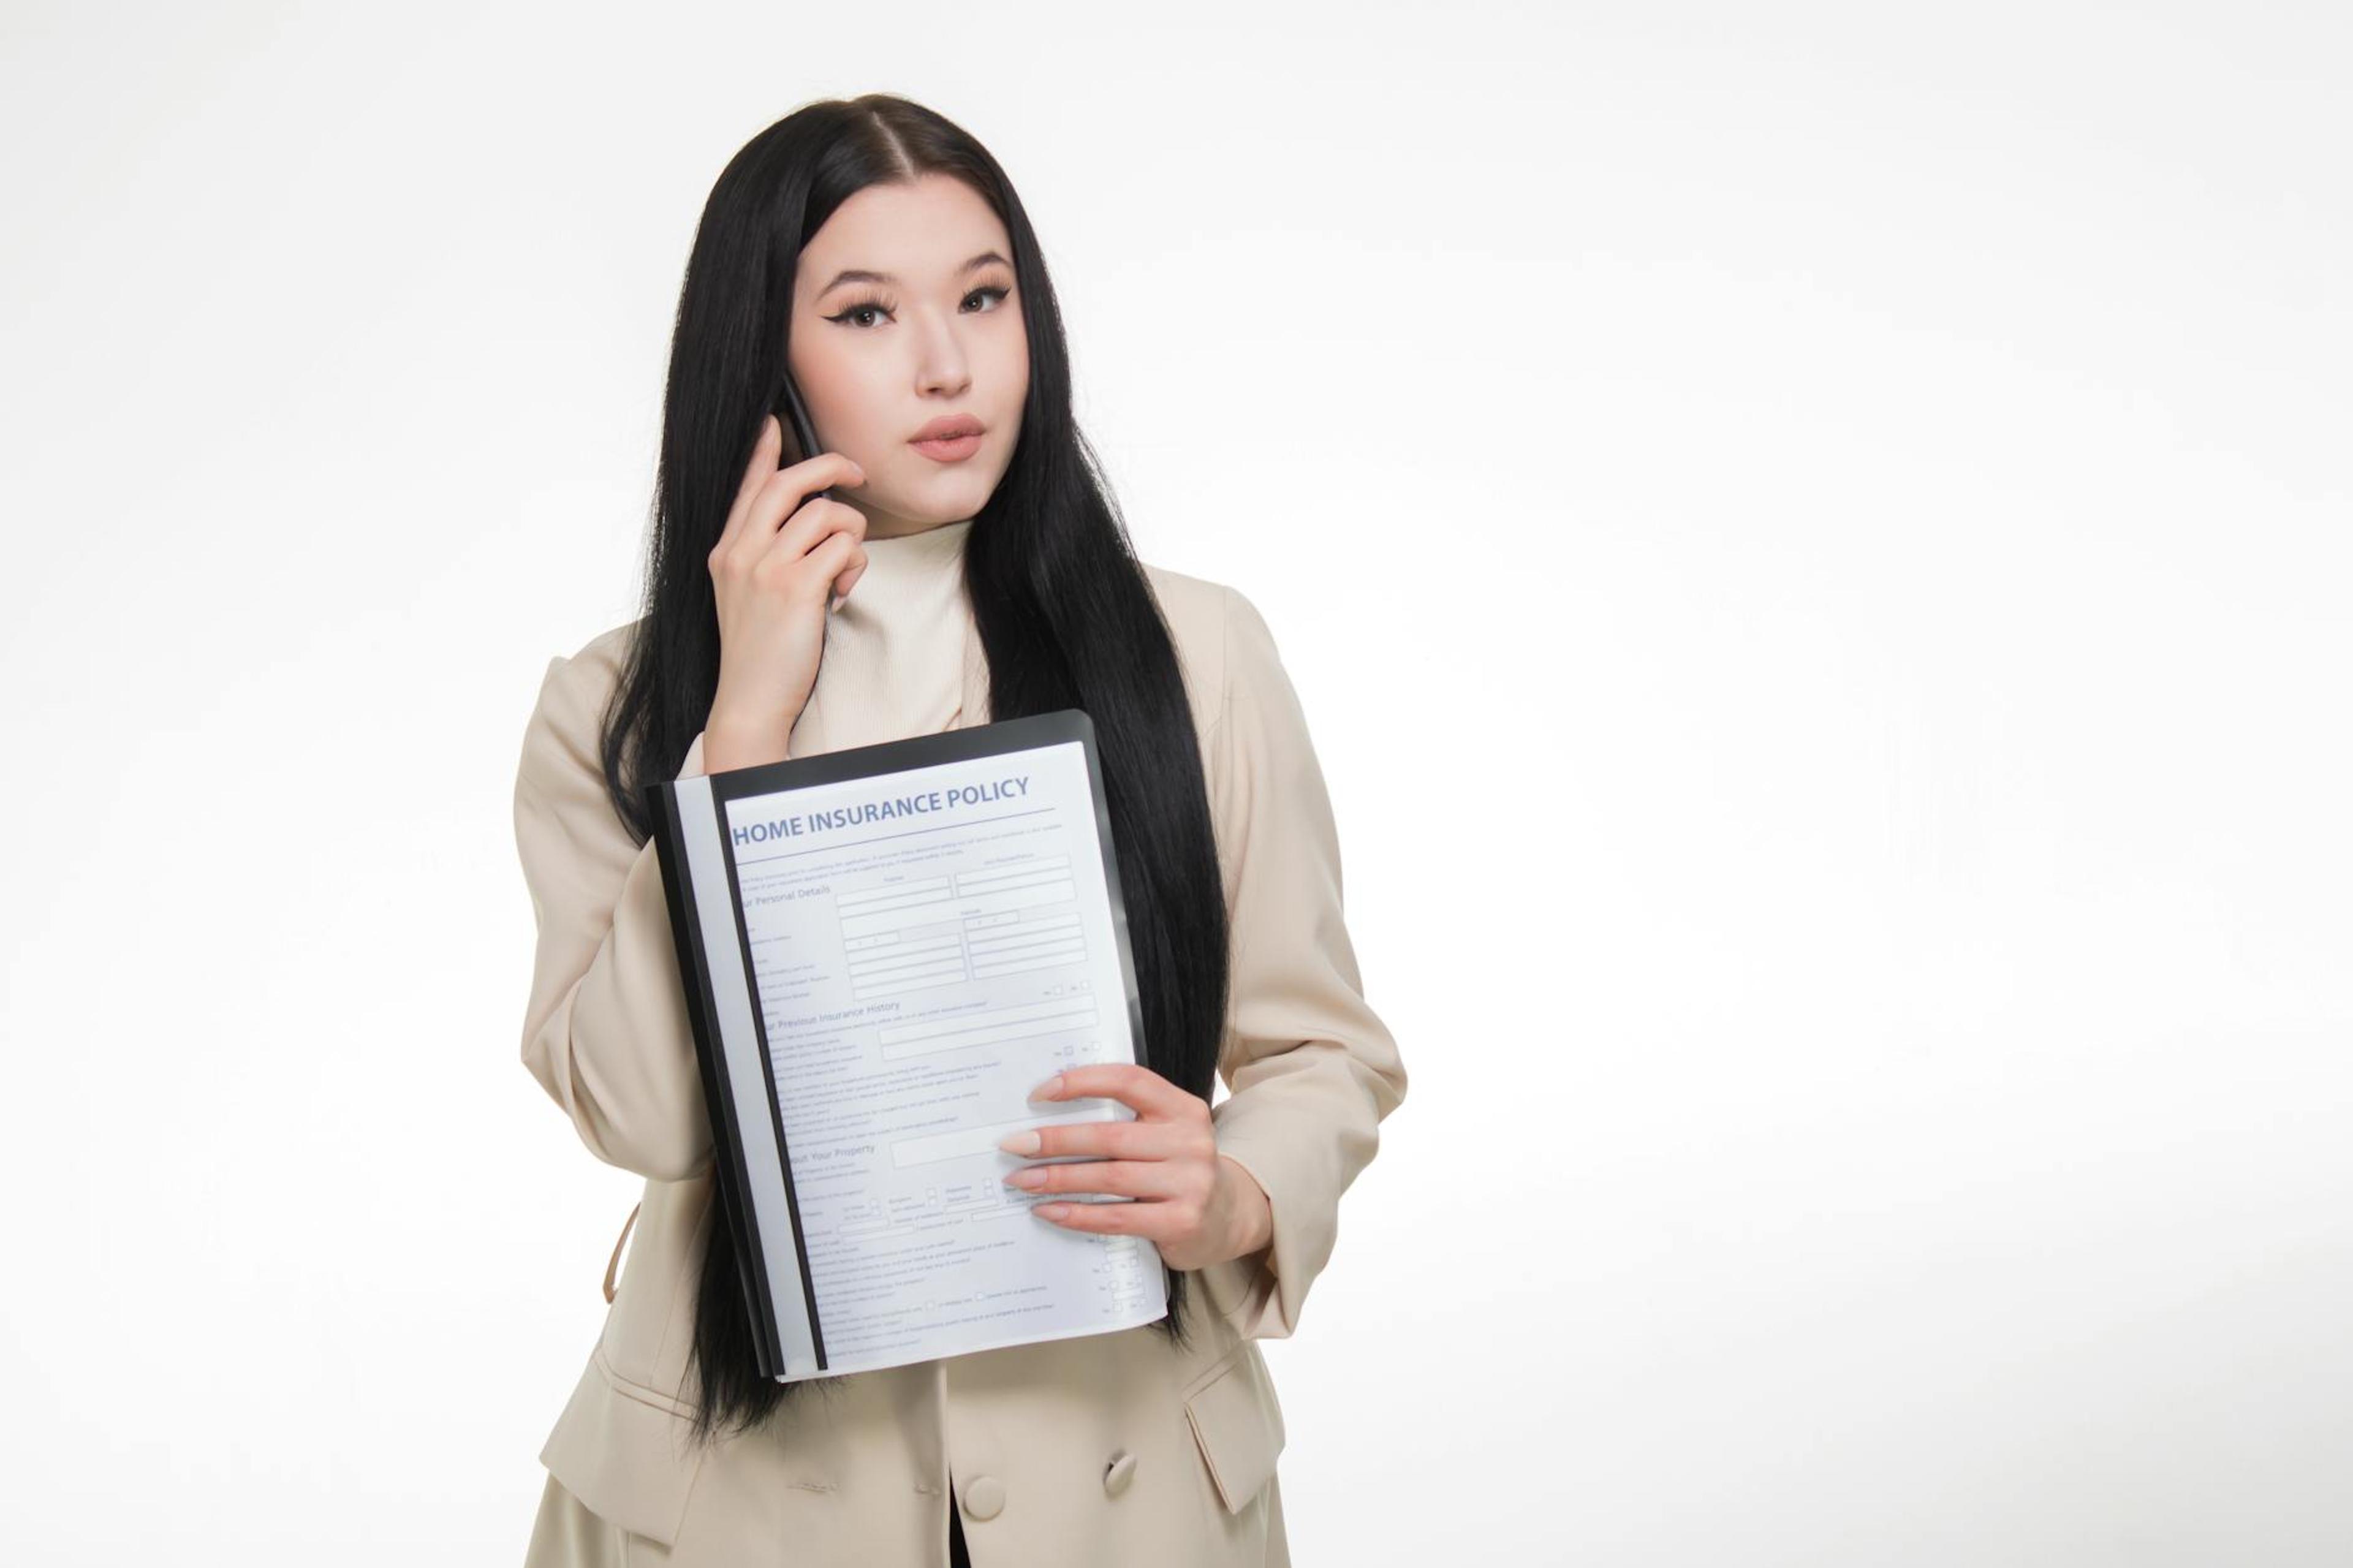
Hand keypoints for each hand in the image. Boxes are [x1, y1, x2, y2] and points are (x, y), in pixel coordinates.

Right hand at [704, 414, 868, 769]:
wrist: (750, 699)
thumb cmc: (759, 651)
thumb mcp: (749, 594)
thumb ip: (767, 555)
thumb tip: (810, 521)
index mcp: (727, 550)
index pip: (748, 486)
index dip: (764, 450)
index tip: (776, 423)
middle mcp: (740, 551)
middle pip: (790, 482)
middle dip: (830, 467)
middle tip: (857, 474)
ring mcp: (765, 567)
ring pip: (828, 514)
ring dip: (852, 537)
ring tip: (844, 573)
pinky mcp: (795, 587)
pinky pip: (844, 548)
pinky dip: (855, 567)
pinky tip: (843, 594)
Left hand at [998, 1064, 1273, 1272]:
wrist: (1227, 1216)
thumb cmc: (1177, 1167)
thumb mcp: (1163, 1132)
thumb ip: (1124, 1118)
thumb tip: (1046, 1115)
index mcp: (1183, 1108)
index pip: (1129, 1081)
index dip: (1082, 1082)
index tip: (1039, 1093)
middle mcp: (1190, 1141)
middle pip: (1110, 1136)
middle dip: (1055, 1140)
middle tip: (1013, 1145)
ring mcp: (1190, 1183)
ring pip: (1109, 1177)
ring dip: (1057, 1179)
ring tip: (1021, 1180)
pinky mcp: (1181, 1222)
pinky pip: (1116, 1217)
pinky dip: (1077, 1214)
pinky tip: (1049, 1210)